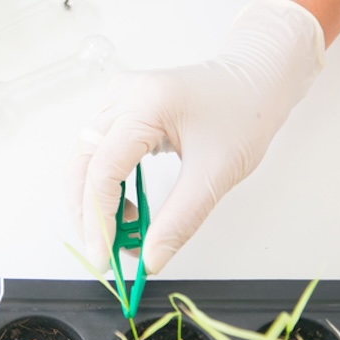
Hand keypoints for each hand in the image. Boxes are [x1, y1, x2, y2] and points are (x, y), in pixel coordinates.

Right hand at [65, 0, 325, 273]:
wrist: (257, 80)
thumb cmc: (244, 115)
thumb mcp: (216, 174)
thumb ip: (180, 220)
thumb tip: (150, 259)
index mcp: (147, 105)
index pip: (103, 169)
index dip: (98, 218)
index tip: (105, 255)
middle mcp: (123, 96)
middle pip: (81, 163)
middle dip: (87, 213)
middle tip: (103, 252)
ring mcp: (118, 97)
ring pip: (84, 158)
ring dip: (94, 200)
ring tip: (123, 231)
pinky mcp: (121, 106)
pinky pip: (97, 150)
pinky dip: (104, 184)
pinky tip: (126, 206)